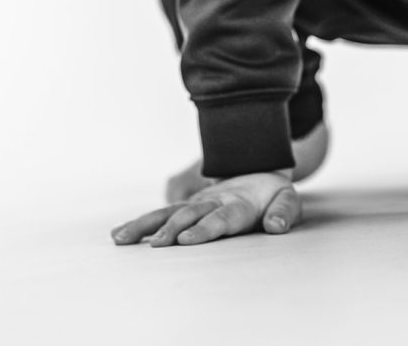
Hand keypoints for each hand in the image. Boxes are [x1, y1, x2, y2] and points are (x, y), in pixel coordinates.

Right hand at [111, 169, 299, 245]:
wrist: (257, 162)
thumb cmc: (272, 191)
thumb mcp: (287, 198)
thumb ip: (284, 212)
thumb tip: (275, 227)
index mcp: (239, 203)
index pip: (221, 218)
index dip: (205, 229)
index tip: (186, 240)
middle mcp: (213, 201)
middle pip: (189, 215)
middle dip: (172, 229)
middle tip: (157, 245)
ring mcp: (197, 202)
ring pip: (169, 212)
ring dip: (147, 226)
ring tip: (122, 238)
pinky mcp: (186, 205)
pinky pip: (161, 214)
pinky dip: (141, 224)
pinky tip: (119, 235)